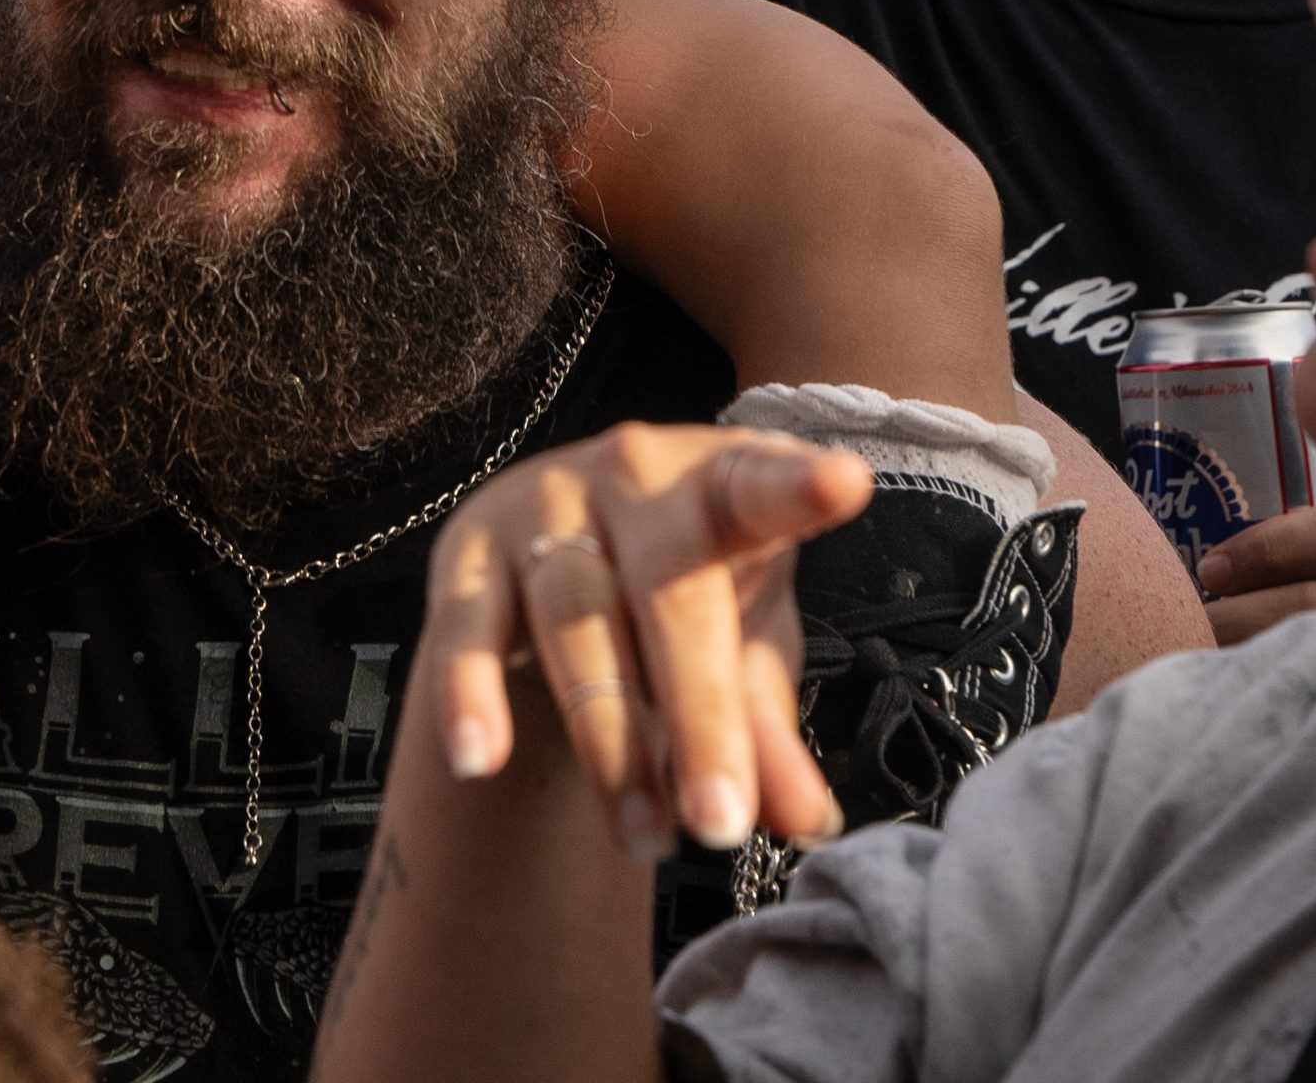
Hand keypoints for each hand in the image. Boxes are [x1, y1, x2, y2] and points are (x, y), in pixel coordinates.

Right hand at [420, 421, 870, 862]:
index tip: (848, 485)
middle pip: (668, 593)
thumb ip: (770, 730)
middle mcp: (630, 475)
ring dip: (608, 741)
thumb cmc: (683, 597)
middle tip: (720, 824)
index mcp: (718, 483)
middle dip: (697, 715)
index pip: (763, 487)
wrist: (565, 551)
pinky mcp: (468, 550)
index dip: (799, 488)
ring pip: (574, 619)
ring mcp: (542, 504)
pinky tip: (480, 759)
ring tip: (644, 840)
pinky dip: (468, 693)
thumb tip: (809, 822)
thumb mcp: (742, 647)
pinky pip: (467, 626)